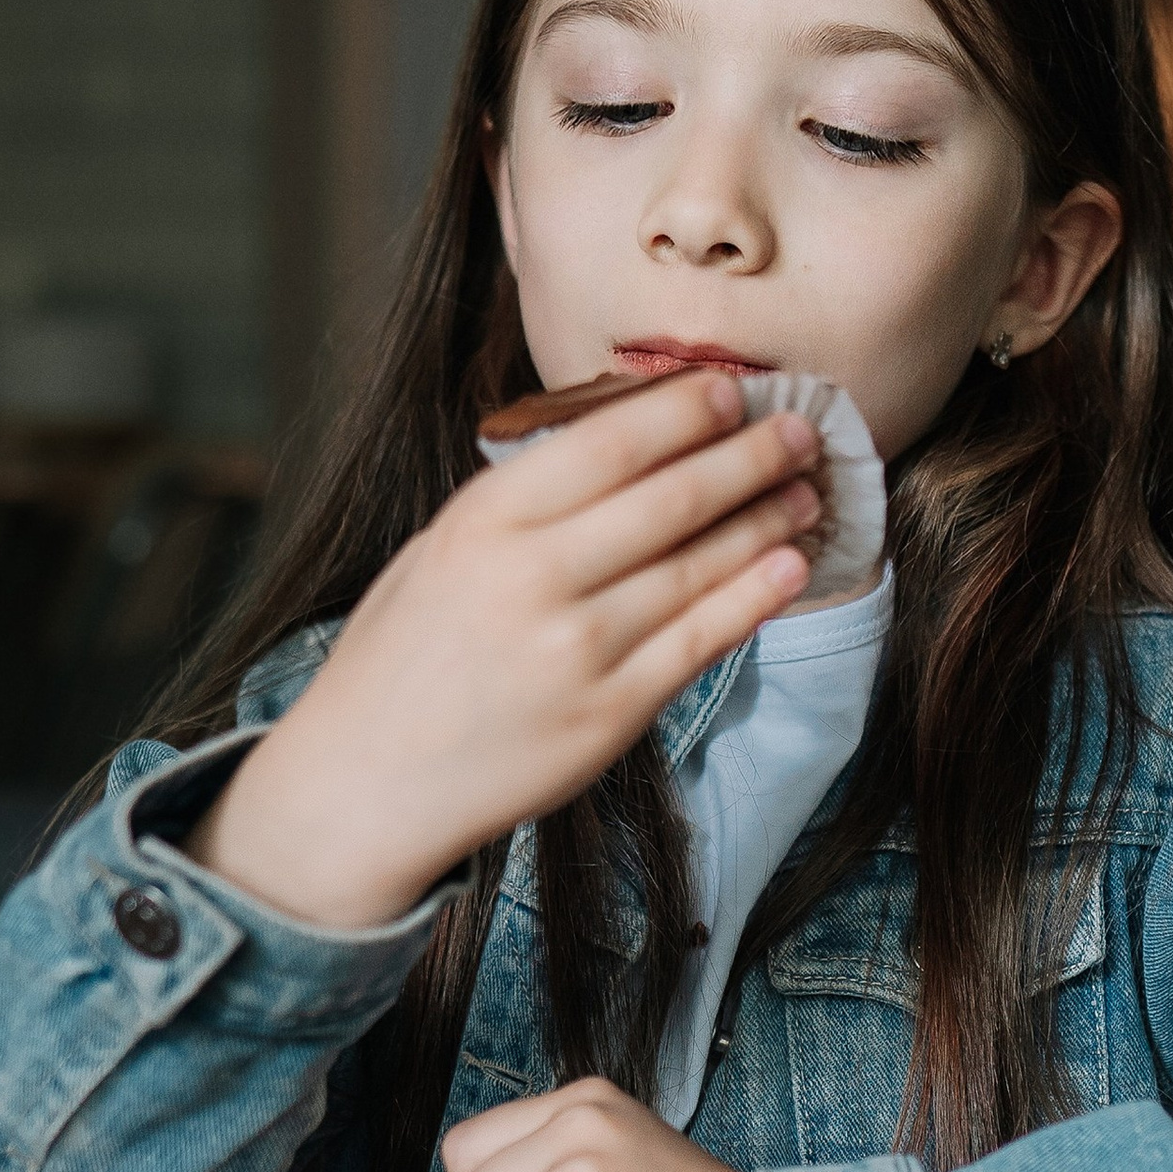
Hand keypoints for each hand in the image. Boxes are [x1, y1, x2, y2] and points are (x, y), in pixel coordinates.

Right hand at [195, 377, 818, 928]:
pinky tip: (788, 566)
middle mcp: (533, 579)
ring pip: (699, 566)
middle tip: (801, 429)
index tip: (733, 389)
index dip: (686, 411)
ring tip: (807, 493)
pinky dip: (754, 598)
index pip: (610, 443)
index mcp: (484, 522)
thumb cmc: (402, 658)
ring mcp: (576, 652)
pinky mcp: (607, 717)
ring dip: (766, 520)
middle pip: (671, 497)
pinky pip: (700, 643)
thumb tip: (627, 446)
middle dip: (749, 455)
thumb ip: (523, 504)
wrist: (365, 782)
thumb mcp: (439, 552)